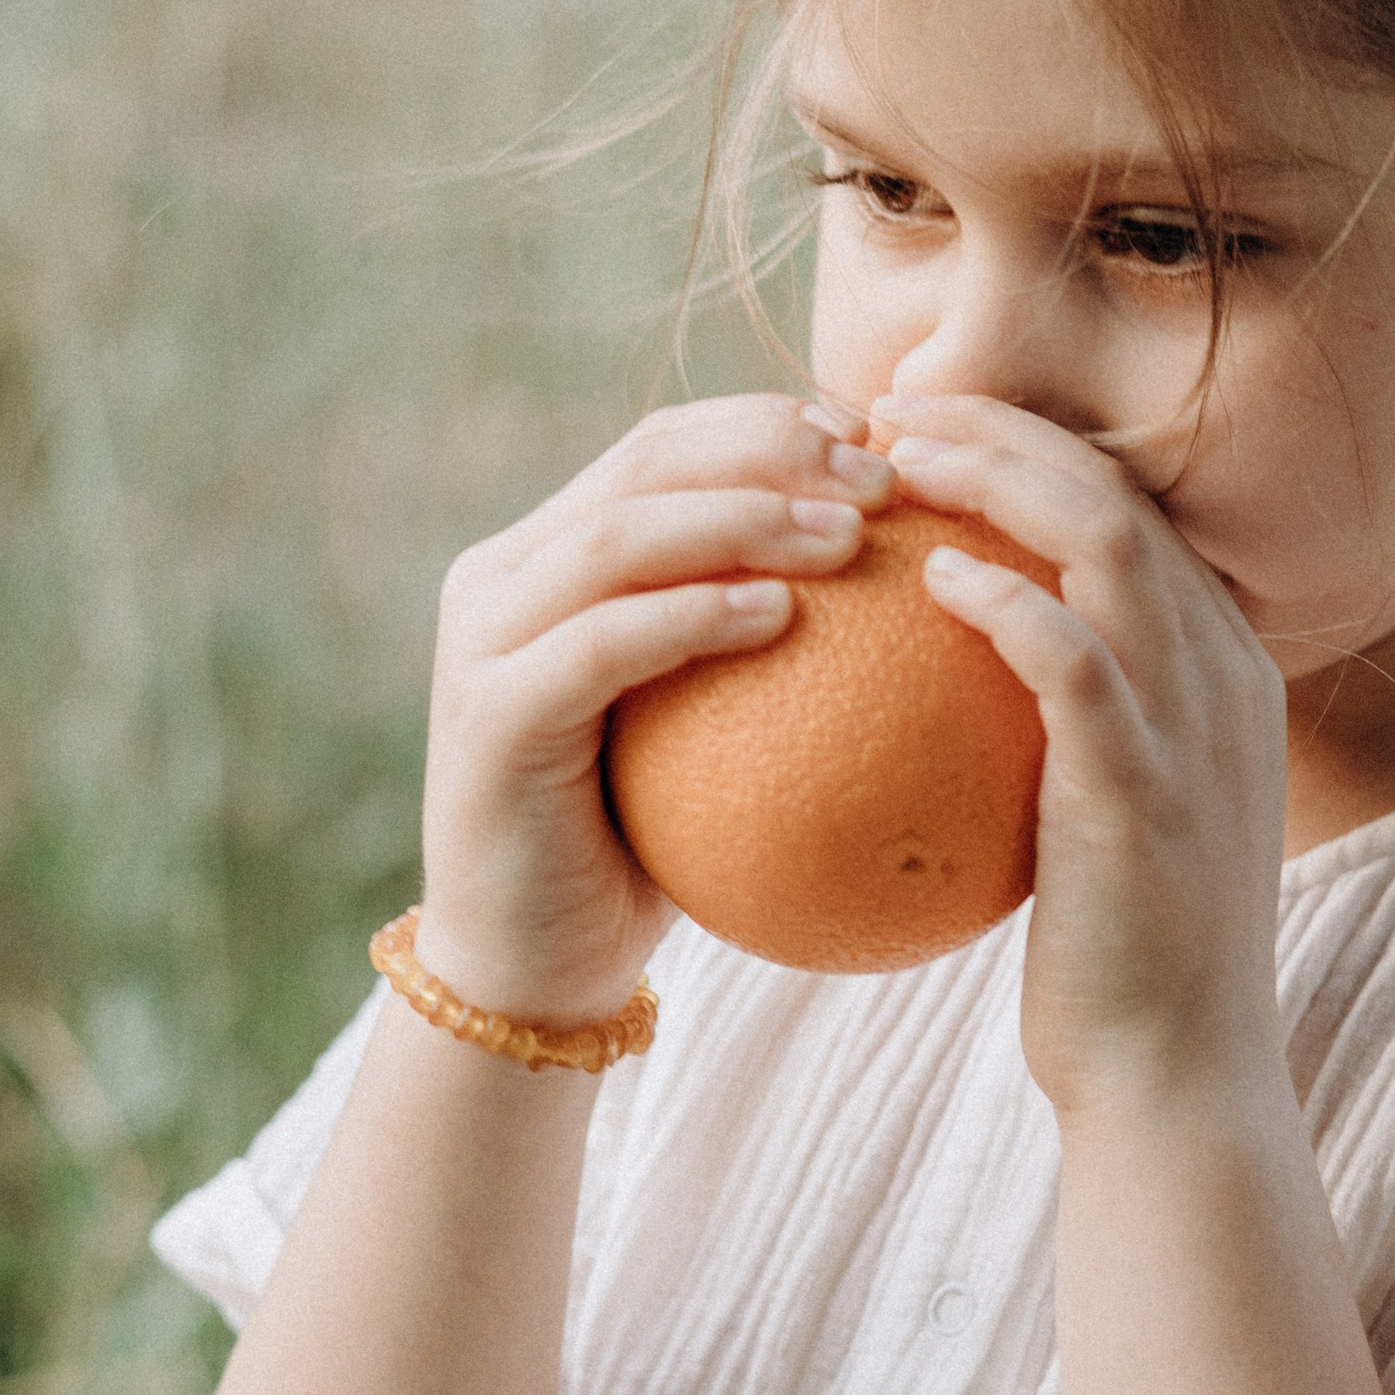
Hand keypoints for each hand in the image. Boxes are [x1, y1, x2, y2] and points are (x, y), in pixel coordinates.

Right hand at [418, 393, 892, 1022]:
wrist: (537, 970)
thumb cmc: (648, 849)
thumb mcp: (714, 726)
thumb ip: (763, 639)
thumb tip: (911, 578)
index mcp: (547, 557)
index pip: (664, 448)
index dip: (770, 423)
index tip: (879, 439)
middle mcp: (502, 578)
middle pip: (644, 465)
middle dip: (771, 452)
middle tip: (883, 477)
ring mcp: (483, 642)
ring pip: (618, 537)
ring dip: (744, 521)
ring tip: (851, 536)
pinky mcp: (487, 717)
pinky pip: (600, 642)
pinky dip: (692, 614)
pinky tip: (783, 615)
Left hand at [876, 395, 1288, 1113]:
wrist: (1174, 1076)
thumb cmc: (1116, 958)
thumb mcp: (1100, 816)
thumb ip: (1062, 731)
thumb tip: (947, 678)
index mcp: (1223, 666)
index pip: (1130, 507)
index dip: (1029, 446)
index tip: (924, 429)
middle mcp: (1228, 673)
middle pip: (1119, 493)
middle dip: (1006, 428)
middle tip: (894, 410)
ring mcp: (1198, 726)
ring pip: (1109, 541)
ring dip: (996, 479)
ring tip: (896, 458)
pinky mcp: (1147, 788)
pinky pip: (1073, 660)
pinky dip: (1003, 603)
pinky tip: (929, 578)